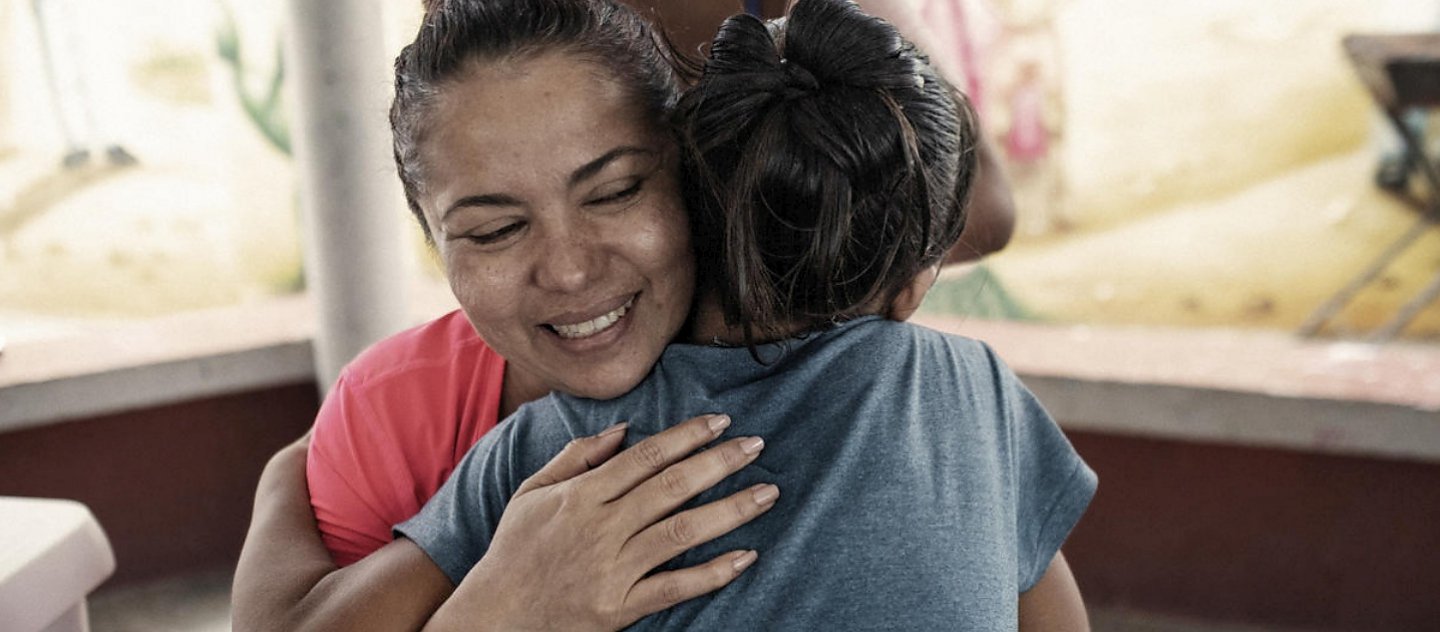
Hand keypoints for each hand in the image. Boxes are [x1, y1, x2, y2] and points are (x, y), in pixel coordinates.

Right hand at [447, 414, 775, 631]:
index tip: (721, 422)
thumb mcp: (533, 492)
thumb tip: (624, 429)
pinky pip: (674, 588)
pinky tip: (745, 556)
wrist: (494, 616)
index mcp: (582, 496)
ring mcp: (612, 569)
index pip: (645, 457)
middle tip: (757, 445)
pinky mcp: (620, 607)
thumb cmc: (515, 550)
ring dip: (730, 511)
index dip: (687, 436)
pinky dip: (712, 573)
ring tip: (767, 493)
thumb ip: (577, 456)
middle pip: (671, 488)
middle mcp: (601, 528)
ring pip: (681, 532)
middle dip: (719, 463)